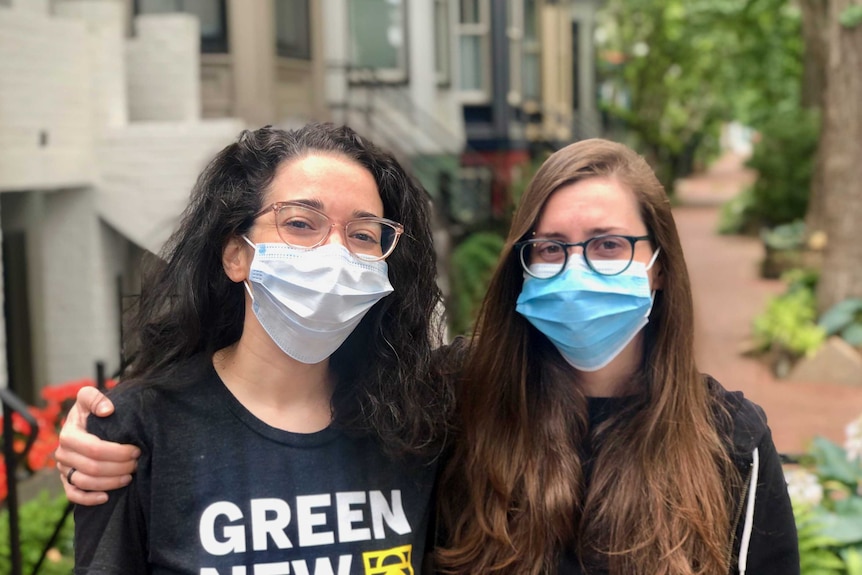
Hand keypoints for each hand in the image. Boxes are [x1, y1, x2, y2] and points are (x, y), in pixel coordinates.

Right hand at [55, 386, 139, 504]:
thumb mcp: (89, 398)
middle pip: (93, 467)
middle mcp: (63, 453)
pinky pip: (73, 495)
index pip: (95, 449)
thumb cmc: (91, 411)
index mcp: (69, 435)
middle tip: (137, 463)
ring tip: (130, 476)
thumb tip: (107, 410)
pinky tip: (106, 497)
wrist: (85, 422)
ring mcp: (64, 469)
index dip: (118, 452)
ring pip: (86, 482)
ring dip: (111, 482)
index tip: (136, 449)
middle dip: (120, 467)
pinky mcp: (67, 480)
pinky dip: (89, 498)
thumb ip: (95, 398)